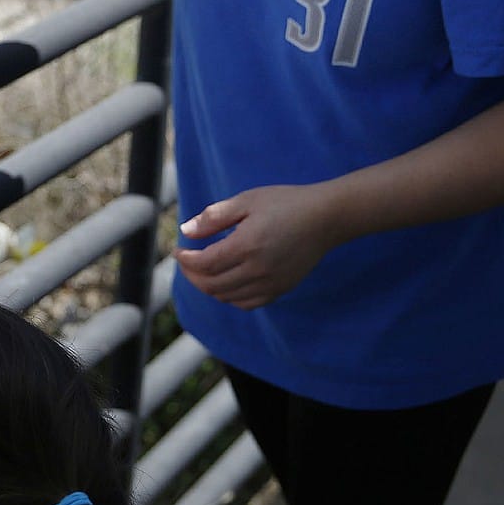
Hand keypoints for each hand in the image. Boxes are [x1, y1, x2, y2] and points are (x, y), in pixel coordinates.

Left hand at [173, 185, 344, 310]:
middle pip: (211, 285)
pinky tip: (226, 281)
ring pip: (227, 297)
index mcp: (247, 246)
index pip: (204, 263)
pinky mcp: (280, 289)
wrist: (325, 218)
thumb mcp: (246, 201)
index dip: (185, 260)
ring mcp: (271, 283)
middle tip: (186, 261)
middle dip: (192, 274)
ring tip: (203, 270)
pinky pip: (247, 303)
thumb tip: (186, 232)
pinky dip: (230, 296)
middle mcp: (258, 270)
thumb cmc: (286, 203)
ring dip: (208, 286)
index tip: (178, 250)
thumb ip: (214, 217)